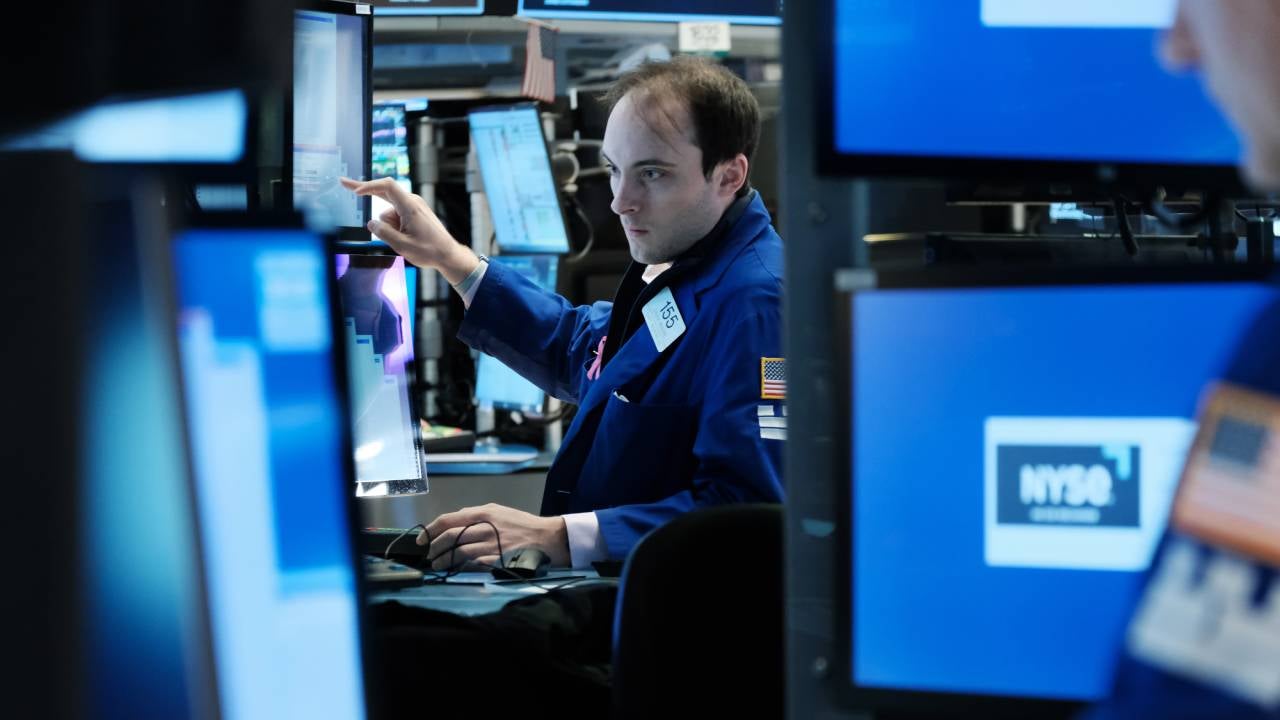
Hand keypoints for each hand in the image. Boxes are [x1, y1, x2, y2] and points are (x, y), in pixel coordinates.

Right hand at [338, 177, 479, 284]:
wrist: (448, 255)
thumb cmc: (429, 251)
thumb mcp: (402, 246)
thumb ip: (383, 233)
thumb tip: (371, 223)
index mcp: (410, 206)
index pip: (387, 186)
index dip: (369, 186)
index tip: (355, 191)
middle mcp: (412, 202)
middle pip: (384, 192)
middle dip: (365, 190)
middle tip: (343, 183)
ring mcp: (414, 206)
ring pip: (388, 212)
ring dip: (389, 225)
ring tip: (405, 240)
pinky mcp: (414, 212)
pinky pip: (395, 216)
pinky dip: (394, 226)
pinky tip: (405, 238)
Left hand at [418, 503, 569, 570]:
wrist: (549, 538)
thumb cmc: (524, 526)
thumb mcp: (499, 512)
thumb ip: (476, 517)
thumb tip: (454, 525)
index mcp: (484, 513)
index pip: (448, 520)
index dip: (430, 530)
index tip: (422, 539)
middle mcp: (485, 526)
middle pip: (449, 536)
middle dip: (434, 547)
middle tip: (429, 554)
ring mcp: (491, 544)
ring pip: (458, 552)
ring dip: (444, 560)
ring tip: (438, 564)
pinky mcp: (497, 559)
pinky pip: (472, 564)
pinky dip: (460, 567)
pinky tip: (455, 569)